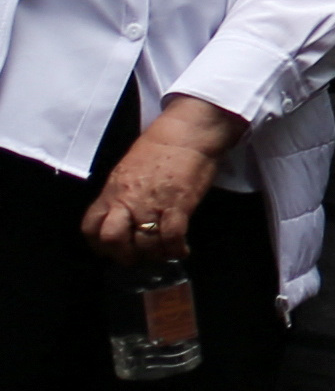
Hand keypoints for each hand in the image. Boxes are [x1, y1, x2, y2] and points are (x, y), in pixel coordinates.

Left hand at [80, 96, 246, 264]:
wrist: (188, 132)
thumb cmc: (161, 146)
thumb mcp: (128, 169)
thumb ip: (122, 193)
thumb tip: (123, 212)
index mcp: (113, 191)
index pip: (91, 226)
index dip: (98, 244)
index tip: (111, 249)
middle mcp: (128, 200)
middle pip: (113, 239)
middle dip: (124, 255)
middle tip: (137, 257)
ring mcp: (152, 204)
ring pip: (144, 243)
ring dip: (154, 255)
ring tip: (163, 254)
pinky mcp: (178, 205)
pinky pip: (172, 237)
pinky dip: (176, 249)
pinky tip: (181, 250)